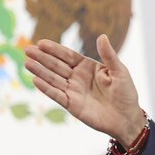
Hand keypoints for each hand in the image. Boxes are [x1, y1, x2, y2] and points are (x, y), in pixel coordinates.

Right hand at [24, 34, 146, 145]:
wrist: (126, 118)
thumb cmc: (126, 93)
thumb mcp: (120, 71)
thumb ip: (109, 55)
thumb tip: (102, 36)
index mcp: (88, 67)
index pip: (68, 56)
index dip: (55, 49)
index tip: (41, 43)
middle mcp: (78, 77)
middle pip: (57, 65)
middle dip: (43, 57)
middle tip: (28, 49)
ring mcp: (73, 91)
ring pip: (53, 79)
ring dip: (40, 71)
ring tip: (28, 62)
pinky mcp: (71, 104)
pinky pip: (56, 95)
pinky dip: (46, 88)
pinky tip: (35, 80)